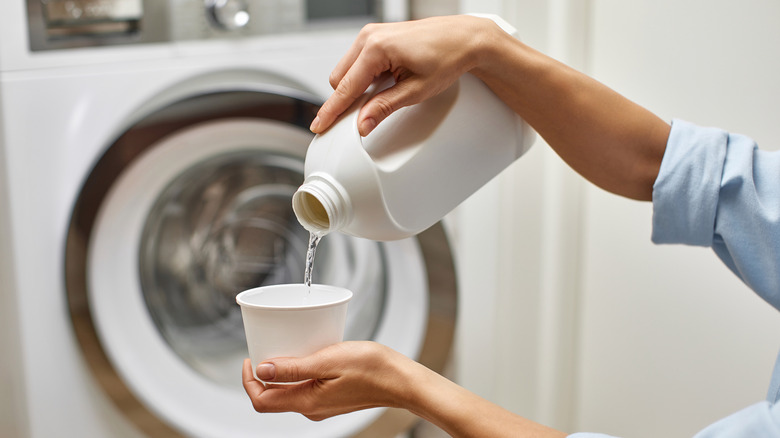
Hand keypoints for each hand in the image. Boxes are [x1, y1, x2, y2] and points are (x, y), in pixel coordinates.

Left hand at [242, 341, 565, 436]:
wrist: (403, 380)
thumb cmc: (373, 368)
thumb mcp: (328, 360)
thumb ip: (293, 367)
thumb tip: (261, 370)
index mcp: (306, 402)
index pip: (261, 400)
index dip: (248, 379)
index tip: (250, 356)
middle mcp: (311, 409)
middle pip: (272, 397)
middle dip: (262, 374)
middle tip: (267, 347)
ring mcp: (322, 406)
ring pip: (288, 392)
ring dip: (281, 371)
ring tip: (287, 346)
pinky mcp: (332, 398)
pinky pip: (305, 388)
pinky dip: (299, 372)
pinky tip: (309, 353)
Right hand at [310, 15, 502, 135]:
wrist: (464, 38)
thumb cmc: (447, 57)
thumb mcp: (416, 91)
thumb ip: (384, 108)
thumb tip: (363, 124)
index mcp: (377, 48)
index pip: (345, 88)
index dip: (331, 111)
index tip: (319, 125)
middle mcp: (369, 37)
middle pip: (339, 80)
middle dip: (347, 100)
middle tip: (366, 115)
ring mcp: (371, 34)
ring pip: (346, 71)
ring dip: (357, 88)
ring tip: (386, 92)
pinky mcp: (376, 36)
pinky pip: (357, 62)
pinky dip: (364, 77)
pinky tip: (385, 82)